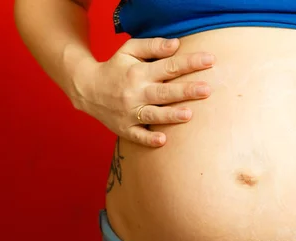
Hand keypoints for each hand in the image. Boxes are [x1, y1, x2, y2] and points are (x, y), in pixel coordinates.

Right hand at [71, 37, 214, 146]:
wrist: (86, 89)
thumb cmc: (115, 68)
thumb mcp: (129, 50)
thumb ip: (153, 46)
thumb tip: (176, 45)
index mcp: (139, 73)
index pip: (169, 66)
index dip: (190, 63)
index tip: (210, 60)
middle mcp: (135, 93)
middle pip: (164, 92)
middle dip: (186, 91)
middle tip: (207, 89)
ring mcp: (129, 113)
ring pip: (153, 115)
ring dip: (170, 115)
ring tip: (189, 114)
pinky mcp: (124, 128)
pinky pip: (137, 136)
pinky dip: (149, 139)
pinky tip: (163, 140)